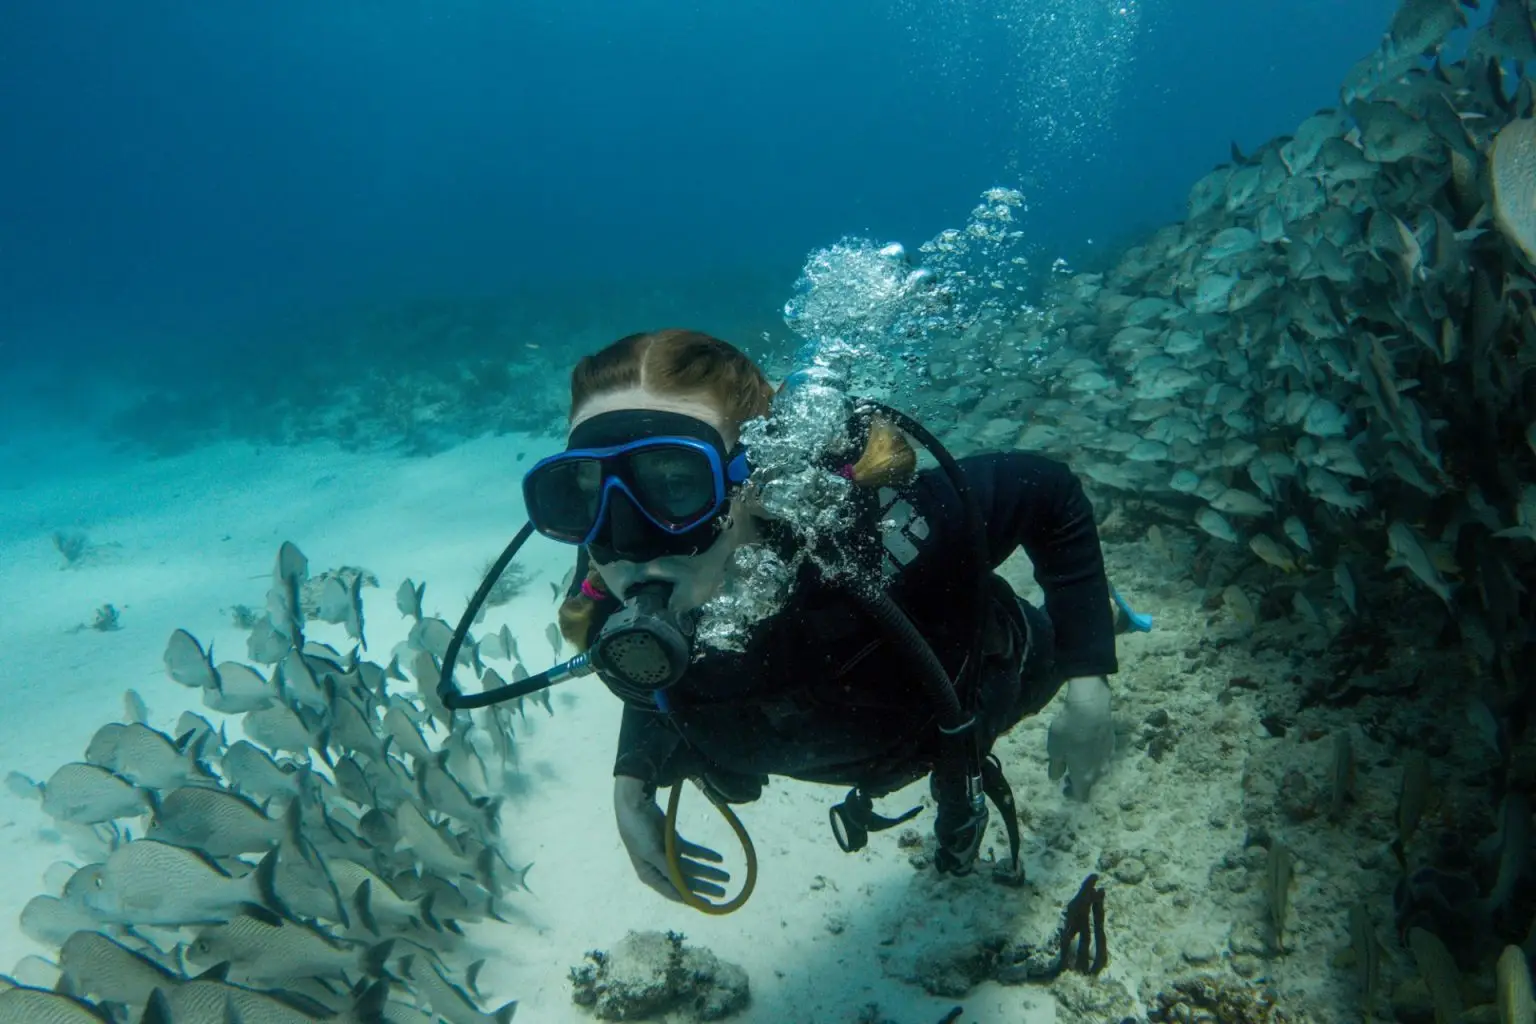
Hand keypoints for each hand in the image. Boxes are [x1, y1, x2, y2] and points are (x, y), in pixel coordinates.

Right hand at [613, 776, 728, 902]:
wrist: (636, 804)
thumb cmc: (638, 831)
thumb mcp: (651, 853)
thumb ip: (668, 869)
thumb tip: (682, 888)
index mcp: (651, 876)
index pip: (674, 892)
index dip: (690, 899)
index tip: (708, 904)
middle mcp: (661, 868)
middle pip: (685, 881)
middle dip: (704, 887)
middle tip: (723, 893)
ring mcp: (668, 855)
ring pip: (691, 867)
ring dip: (708, 872)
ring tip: (726, 877)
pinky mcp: (675, 842)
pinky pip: (693, 852)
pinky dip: (705, 855)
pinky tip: (718, 859)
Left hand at [1047, 675, 1113, 799]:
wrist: (1091, 708)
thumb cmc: (1069, 731)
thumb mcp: (1054, 750)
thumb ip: (1056, 767)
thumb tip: (1056, 778)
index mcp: (1084, 776)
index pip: (1081, 796)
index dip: (1072, 794)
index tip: (1064, 786)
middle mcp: (1099, 771)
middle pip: (1090, 783)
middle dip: (1079, 780)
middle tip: (1068, 771)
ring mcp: (1108, 757)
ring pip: (1097, 769)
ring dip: (1088, 767)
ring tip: (1077, 756)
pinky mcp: (1112, 744)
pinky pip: (1102, 756)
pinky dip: (1094, 755)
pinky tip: (1086, 744)